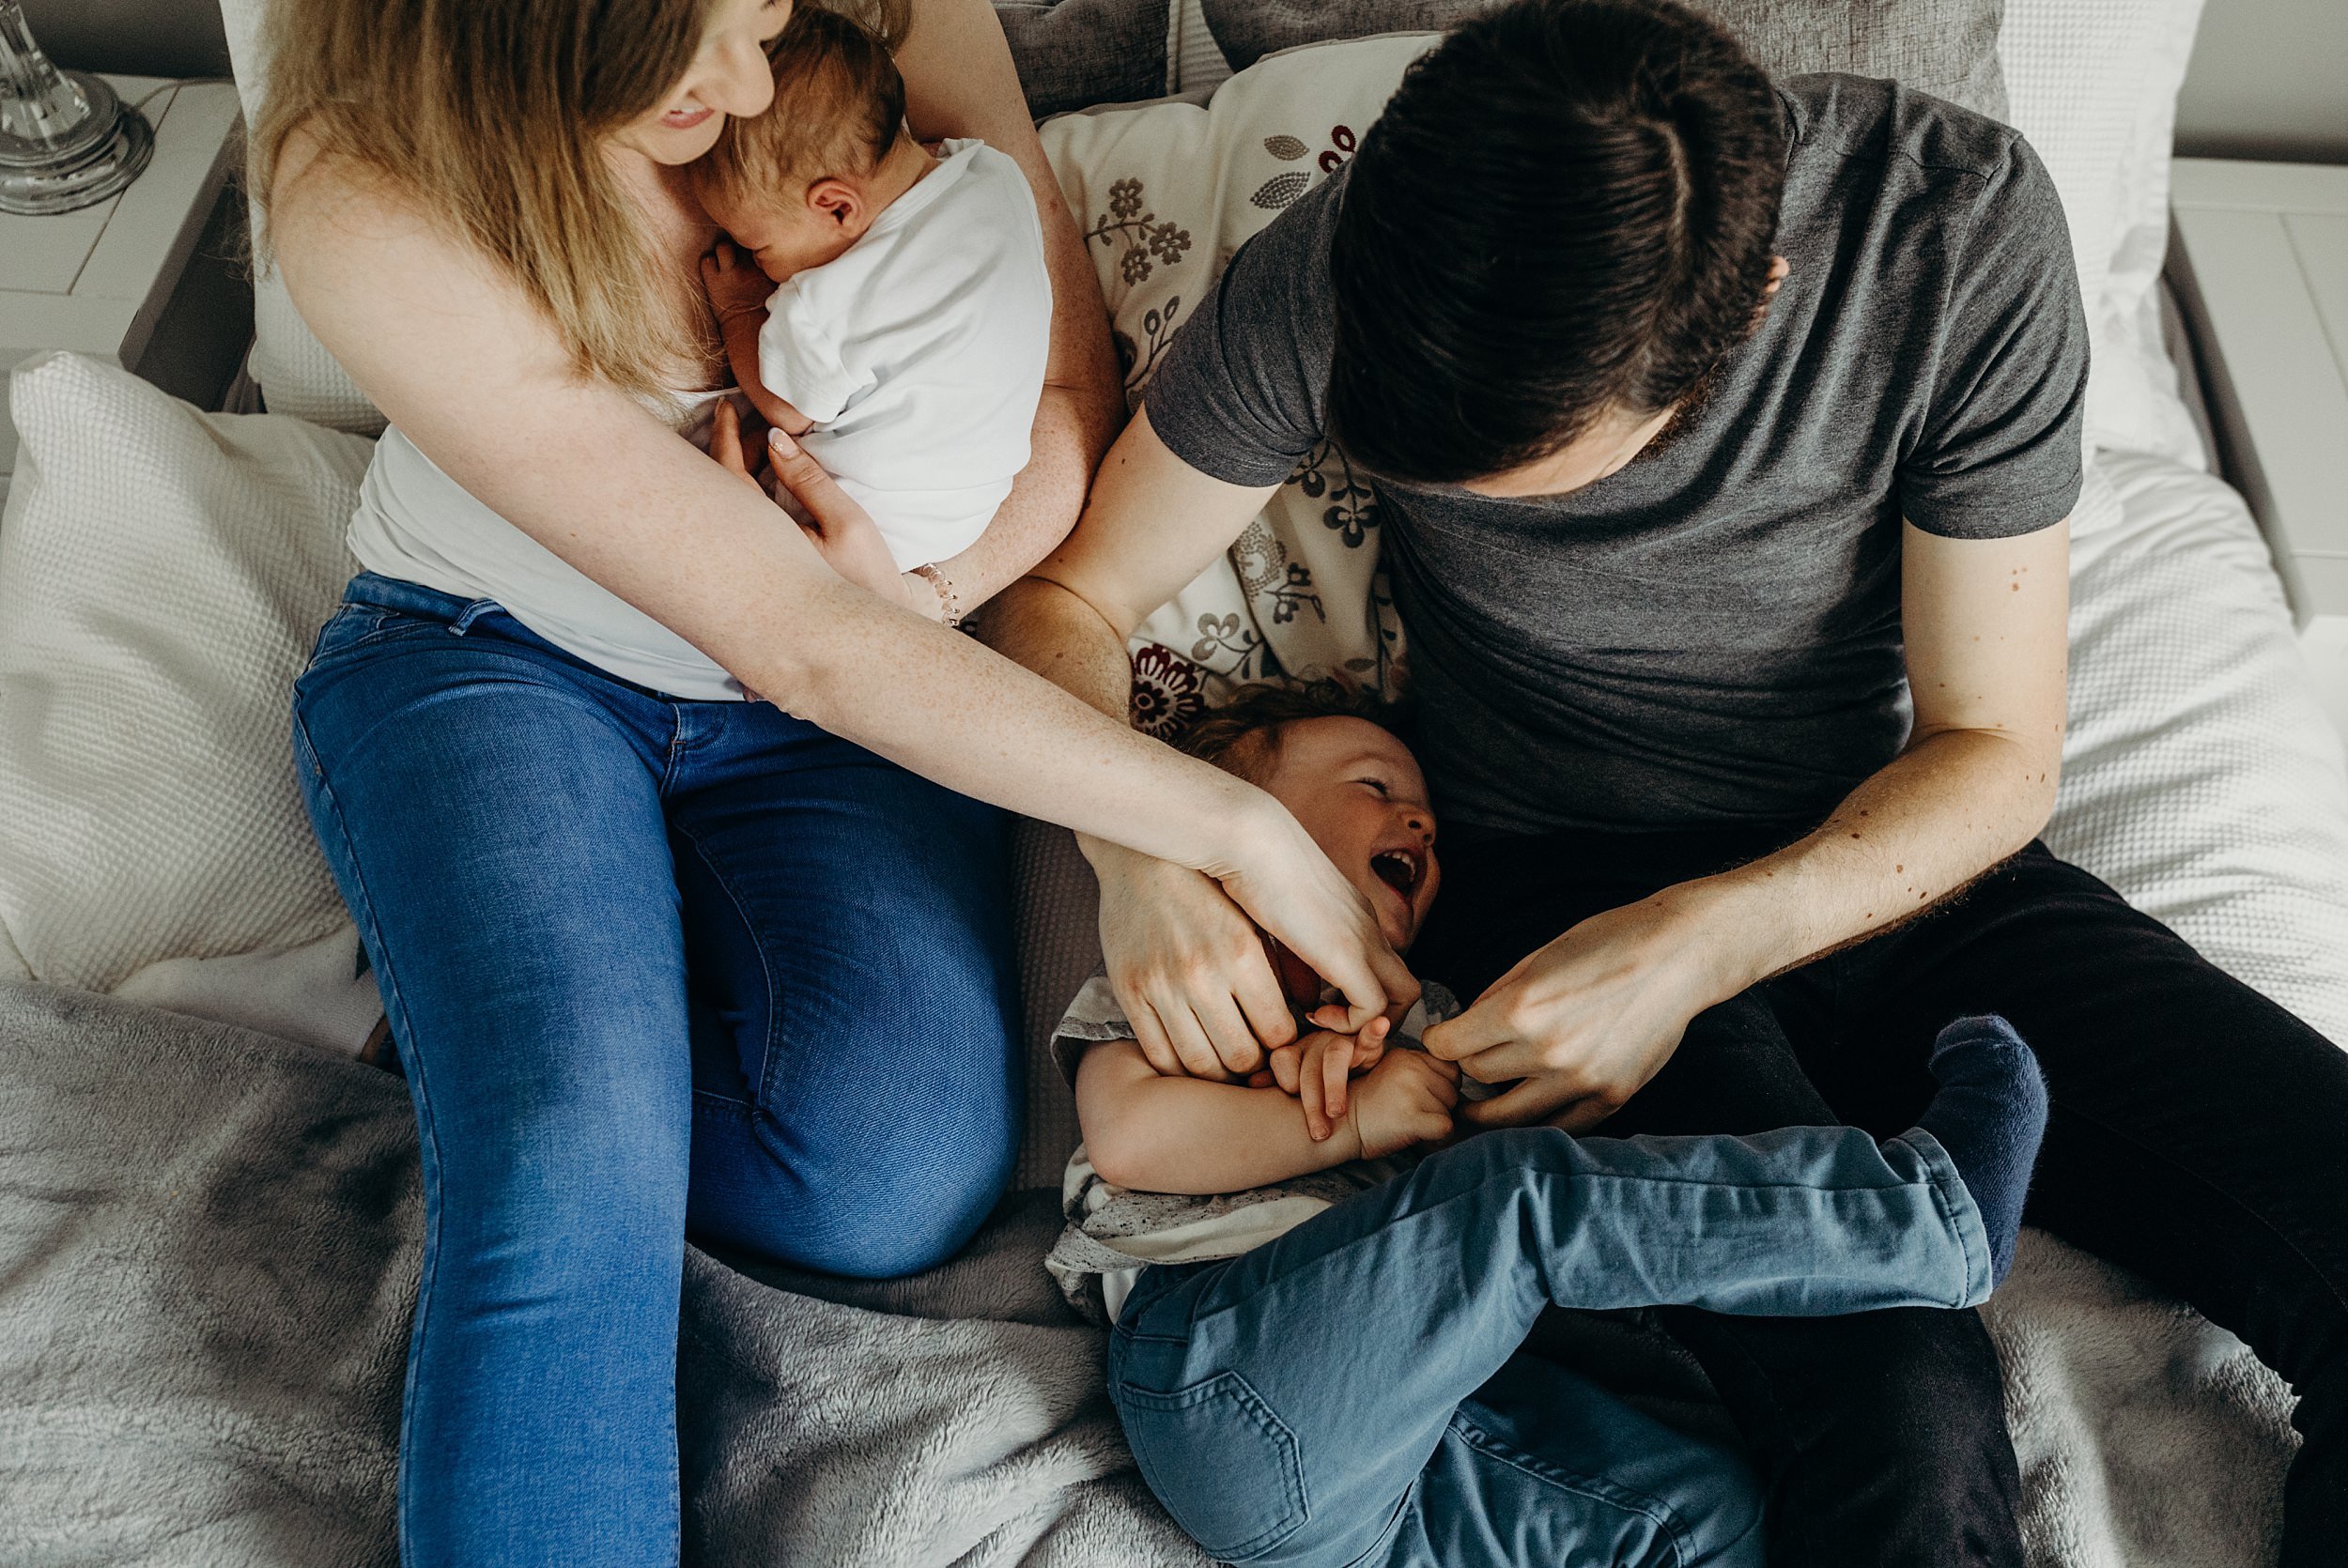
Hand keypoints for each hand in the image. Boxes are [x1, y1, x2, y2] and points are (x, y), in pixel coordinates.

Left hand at [699, 240, 772, 326]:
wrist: (749, 331)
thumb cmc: (766, 311)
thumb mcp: (778, 288)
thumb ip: (776, 272)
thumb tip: (777, 261)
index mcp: (766, 268)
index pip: (760, 243)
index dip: (756, 245)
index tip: (755, 251)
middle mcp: (748, 267)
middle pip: (742, 240)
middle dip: (739, 244)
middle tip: (739, 254)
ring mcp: (730, 273)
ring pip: (723, 246)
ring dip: (723, 252)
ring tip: (726, 262)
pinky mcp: (713, 282)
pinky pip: (707, 261)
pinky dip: (709, 264)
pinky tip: (714, 273)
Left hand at [709, 401, 912, 608]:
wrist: (871, 638)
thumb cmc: (866, 580)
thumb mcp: (847, 523)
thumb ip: (809, 479)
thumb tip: (775, 438)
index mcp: (758, 540)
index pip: (727, 478)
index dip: (724, 437)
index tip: (726, 406)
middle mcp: (742, 554)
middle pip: (719, 491)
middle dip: (730, 450)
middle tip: (748, 420)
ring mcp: (746, 565)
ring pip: (727, 507)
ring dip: (739, 472)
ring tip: (759, 444)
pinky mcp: (756, 573)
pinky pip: (738, 523)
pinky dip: (745, 494)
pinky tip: (763, 480)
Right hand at [1088, 840, 1299, 1080]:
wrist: (1139, 858)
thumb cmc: (1209, 889)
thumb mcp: (1255, 919)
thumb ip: (1288, 966)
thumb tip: (1314, 1009)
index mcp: (1242, 951)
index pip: (1279, 1032)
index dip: (1286, 1045)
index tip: (1283, 1041)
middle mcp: (1201, 972)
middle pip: (1242, 1057)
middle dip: (1255, 1066)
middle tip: (1257, 1056)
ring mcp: (1161, 985)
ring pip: (1200, 1064)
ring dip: (1219, 1073)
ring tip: (1226, 1058)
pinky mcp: (1128, 992)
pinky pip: (1158, 1054)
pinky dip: (1178, 1067)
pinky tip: (1192, 1053)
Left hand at [1258, 1018, 1391, 1140]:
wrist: (1364, 1083)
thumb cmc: (1324, 1090)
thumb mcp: (1300, 1089)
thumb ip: (1279, 1084)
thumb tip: (1252, 1084)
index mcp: (1296, 1053)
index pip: (1282, 1059)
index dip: (1286, 1081)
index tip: (1290, 1104)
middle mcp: (1317, 1044)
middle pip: (1309, 1067)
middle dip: (1311, 1103)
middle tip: (1318, 1133)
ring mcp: (1344, 1042)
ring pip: (1335, 1058)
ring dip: (1334, 1086)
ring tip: (1336, 1112)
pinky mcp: (1370, 1044)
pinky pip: (1371, 1035)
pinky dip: (1374, 1030)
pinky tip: (1379, 1026)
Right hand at [1347, 1048, 1458, 1159]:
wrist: (1340, 1129)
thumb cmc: (1369, 1108)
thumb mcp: (1392, 1076)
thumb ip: (1421, 1071)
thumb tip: (1459, 1082)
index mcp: (1408, 1056)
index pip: (1451, 1070)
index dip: (1441, 1089)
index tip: (1421, 1100)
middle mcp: (1411, 1067)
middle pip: (1454, 1091)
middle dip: (1440, 1107)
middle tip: (1413, 1115)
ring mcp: (1411, 1090)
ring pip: (1450, 1111)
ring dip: (1436, 1123)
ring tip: (1409, 1125)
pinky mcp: (1411, 1116)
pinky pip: (1445, 1128)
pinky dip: (1438, 1139)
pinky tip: (1420, 1138)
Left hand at [1421, 888, 1736, 1132]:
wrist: (1678, 955)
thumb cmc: (1606, 943)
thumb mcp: (1537, 957)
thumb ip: (1496, 997)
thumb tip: (1464, 1027)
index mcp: (1521, 1010)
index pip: (1451, 1046)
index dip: (1440, 1041)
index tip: (1444, 1038)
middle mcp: (1547, 1052)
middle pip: (1477, 1076)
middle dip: (1467, 1065)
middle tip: (1471, 1058)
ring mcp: (1581, 1081)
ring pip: (1509, 1115)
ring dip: (1491, 1104)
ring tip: (1484, 1098)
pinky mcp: (1611, 1098)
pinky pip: (1557, 1126)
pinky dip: (1538, 1119)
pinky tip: (1530, 1106)